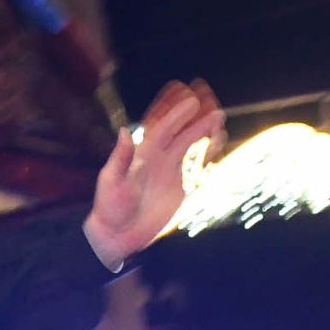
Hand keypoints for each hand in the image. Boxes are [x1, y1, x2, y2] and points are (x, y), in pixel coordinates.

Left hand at [86, 79, 227, 260]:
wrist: (120, 234)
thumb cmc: (110, 207)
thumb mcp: (111, 181)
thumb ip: (120, 158)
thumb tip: (124, 133)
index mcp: (141, 152)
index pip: (161, 126)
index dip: (175, 111)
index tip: (190, 98)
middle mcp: (157, 157)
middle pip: (178, 129)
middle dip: (193, 113)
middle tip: (208, 96)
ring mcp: (169, 169)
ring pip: (189, 142)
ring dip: (202, 128)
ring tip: (218, 114)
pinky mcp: (178, 185)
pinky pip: (194, 164)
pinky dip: (205, 151)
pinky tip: (216, 140)